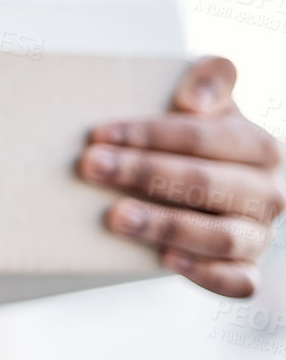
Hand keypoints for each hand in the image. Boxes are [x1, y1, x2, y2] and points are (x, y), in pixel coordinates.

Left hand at [80, 56, 283, 296]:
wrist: (214, 184)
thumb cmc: (201, 139)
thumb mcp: (210, 100)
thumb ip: (212, 77)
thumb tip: (194, 99)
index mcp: (259, 146)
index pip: (201, 138)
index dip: (149, 134)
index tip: (99, 134)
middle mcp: (267, 192)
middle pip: (205, 184)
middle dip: (144, 174)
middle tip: (92, 167)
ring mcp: (259, 234)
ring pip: (221, 235)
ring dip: (165, 225)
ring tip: (116, 216)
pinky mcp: (247, 269)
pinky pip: (238, 282)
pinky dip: (205, 274)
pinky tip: (165, 261)